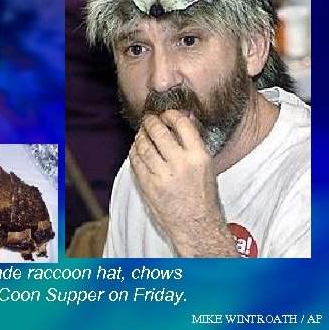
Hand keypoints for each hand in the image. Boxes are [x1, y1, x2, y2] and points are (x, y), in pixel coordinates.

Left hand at [129, 110, 238, 256]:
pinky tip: (137, 148)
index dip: (170, 114)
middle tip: (149, 119)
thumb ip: (193, 143)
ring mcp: (162, 176)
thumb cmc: (203, 196)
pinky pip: (136, 161)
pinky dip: (134, 151)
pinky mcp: (148, 186)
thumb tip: (182, 118)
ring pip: (143, 145)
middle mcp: (180, 164)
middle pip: (158, 131)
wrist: (197, 227)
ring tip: (142, 132)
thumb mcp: (207, 166)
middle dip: (151, 122)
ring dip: (140, 135)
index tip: (166, 114)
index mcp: (199, 157)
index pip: (181, 124)